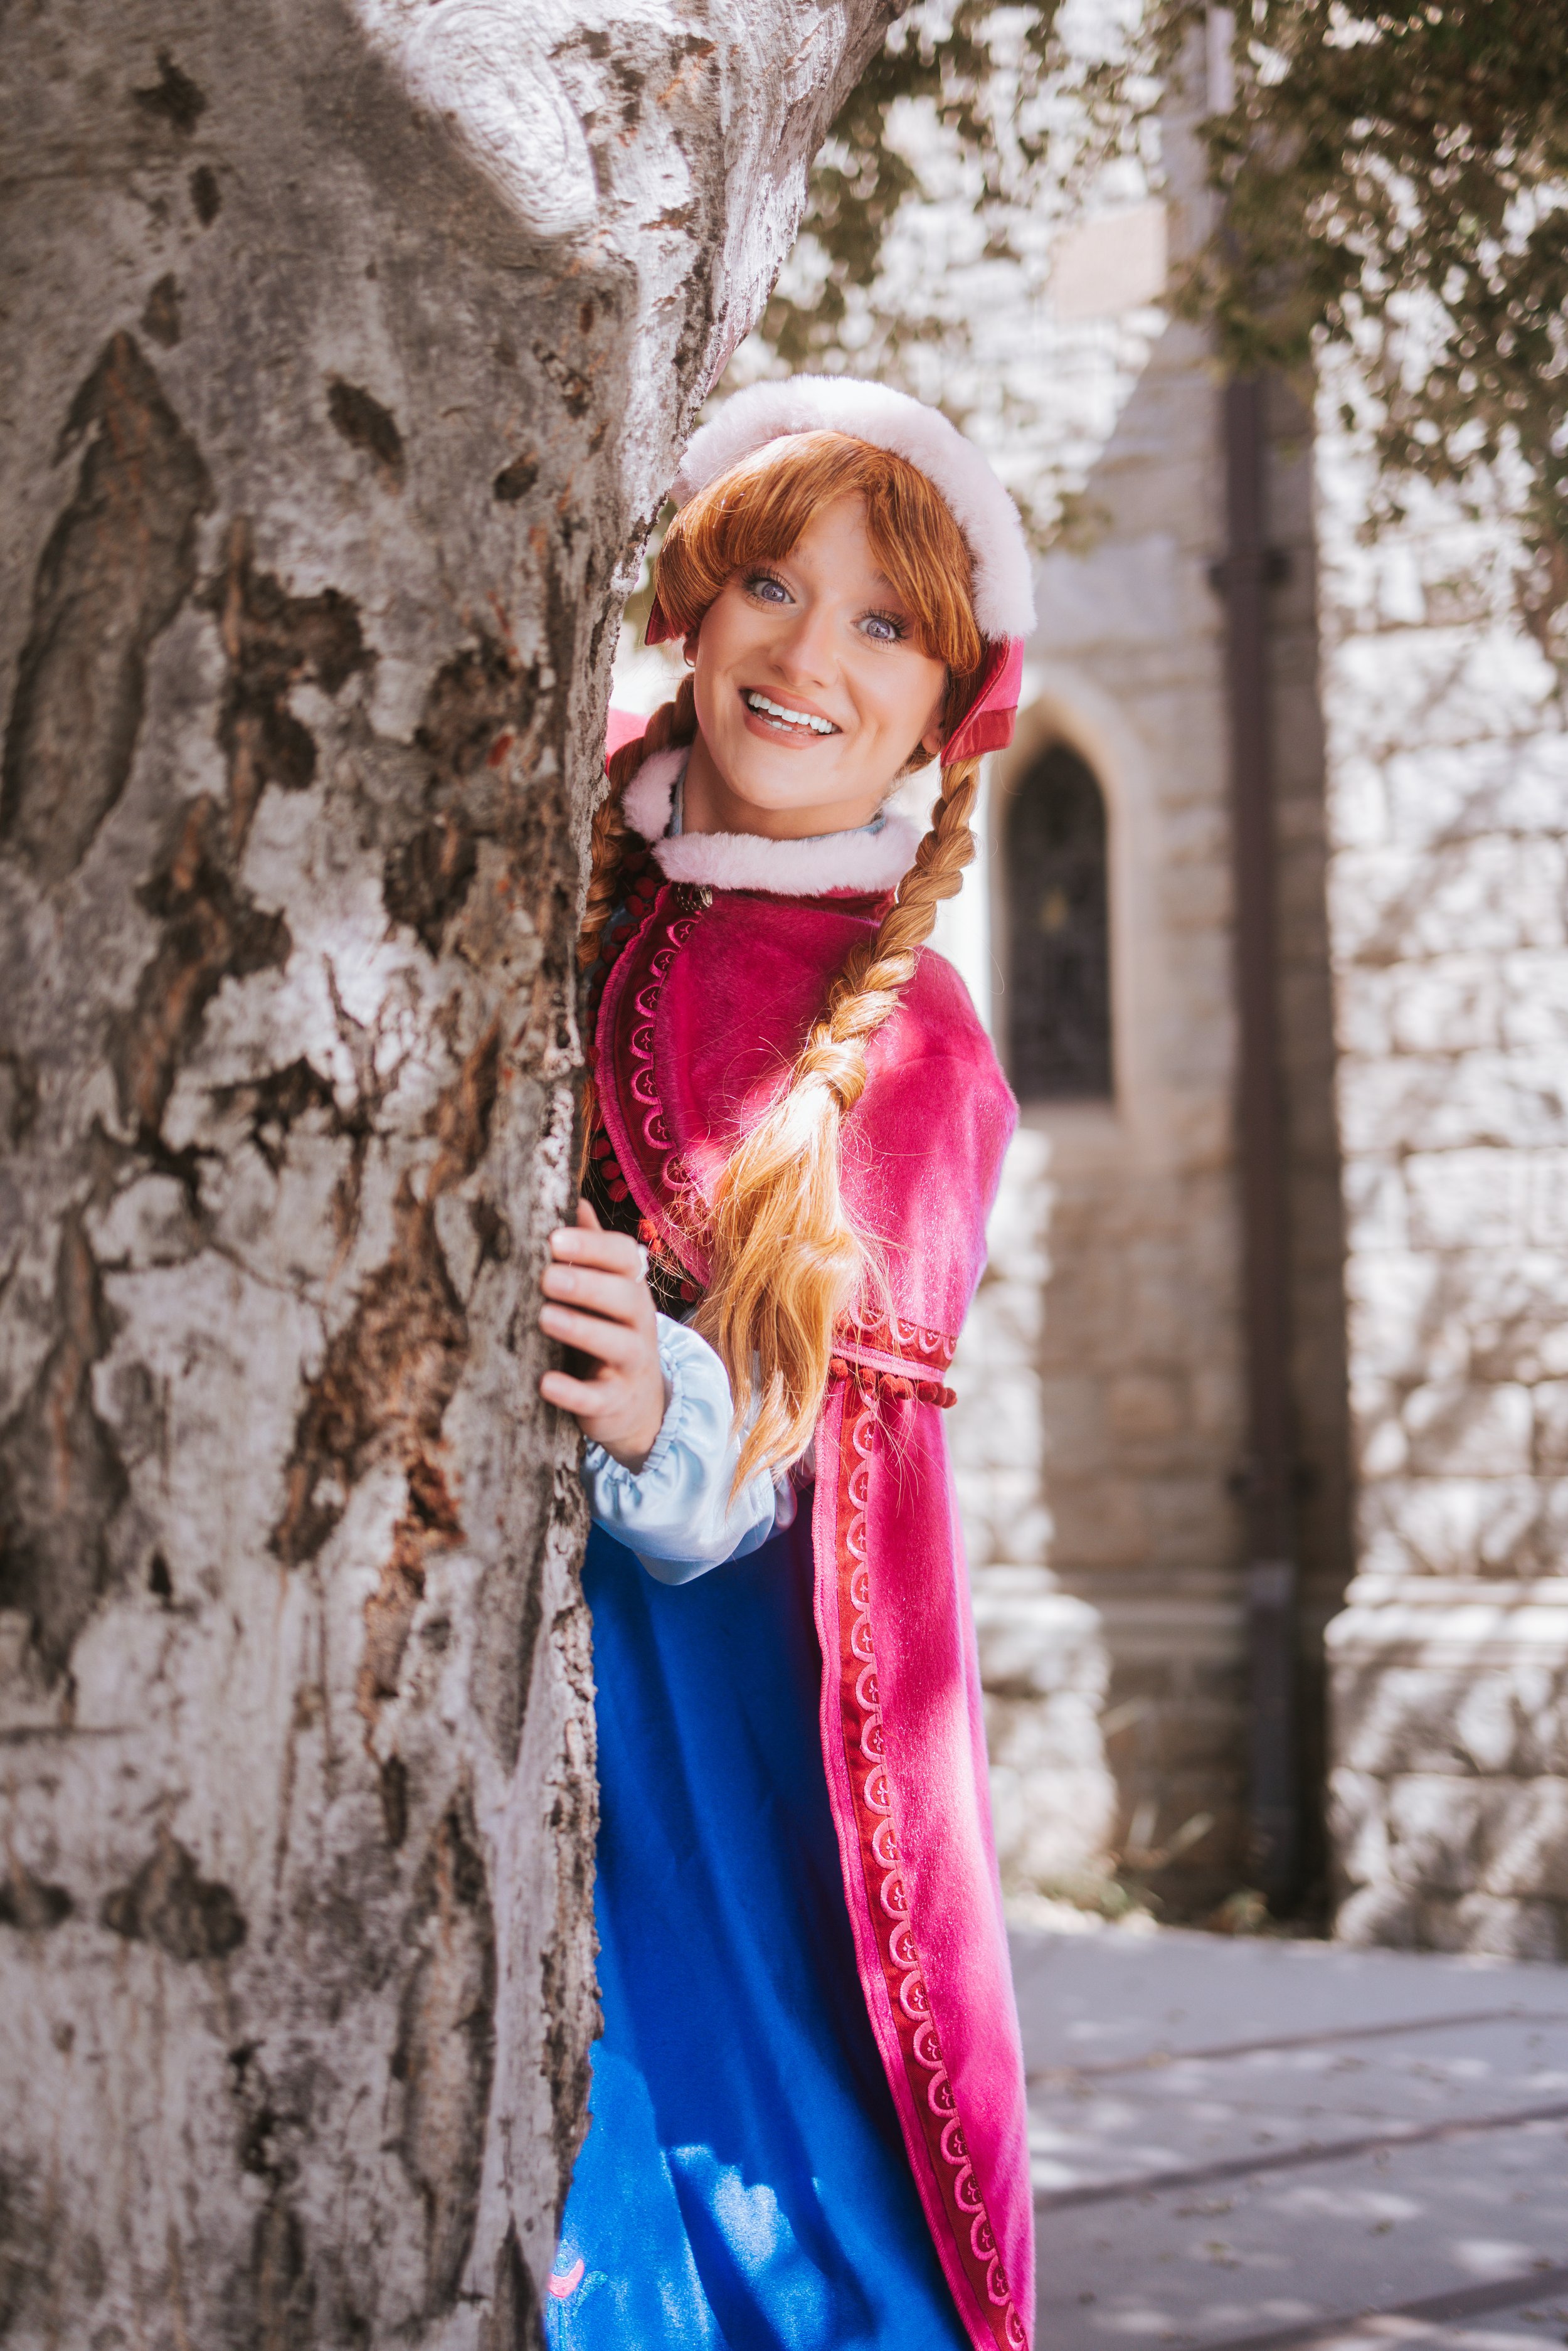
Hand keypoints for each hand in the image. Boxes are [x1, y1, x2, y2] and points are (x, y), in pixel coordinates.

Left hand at [539, 1199, 665, 1471]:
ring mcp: (631, 1362)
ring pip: (615, 1344)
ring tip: (545, 1317)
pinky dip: (573, 1393)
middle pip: (624, 1297)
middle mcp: (638, 1321)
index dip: (592, 1247)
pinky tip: (545, 1383)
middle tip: (546, 1277)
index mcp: (630, 1286)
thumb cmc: (607, 1331)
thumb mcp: (604, 1289)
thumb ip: (589, 1250)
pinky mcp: (615, 1402)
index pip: (623, 1256)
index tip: (553, 1240)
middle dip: (586, 1285)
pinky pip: (598, 1397)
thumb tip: (573, 1198)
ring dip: (581, 1329)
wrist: (635, 1403)